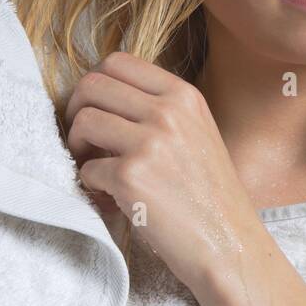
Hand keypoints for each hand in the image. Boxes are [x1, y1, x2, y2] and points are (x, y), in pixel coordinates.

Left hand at [64, 50, 246, 293]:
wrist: (229, 243)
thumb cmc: (210, 196)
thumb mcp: (197, 133)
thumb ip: (159, 110)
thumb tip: (103, 101)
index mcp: (184, 96)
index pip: (118, 61)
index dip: (94, 84)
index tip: (96, 110)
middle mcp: (168, 111)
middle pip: (92, 84)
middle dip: (76, 111)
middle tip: (83, 140)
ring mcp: (150, 142)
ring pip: (83, 121)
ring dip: (77, 147)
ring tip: (94, 169)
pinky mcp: (132, 177)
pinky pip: (86, 169)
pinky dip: (90, 186)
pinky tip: (110, 199)